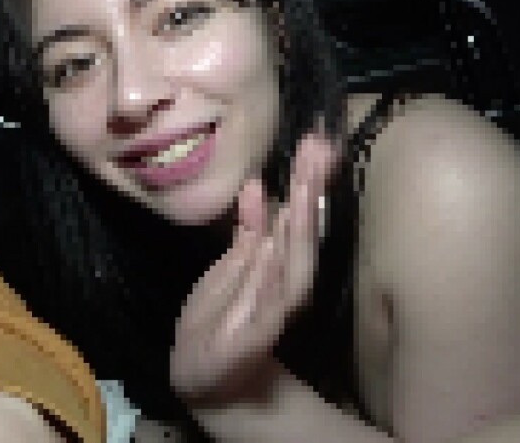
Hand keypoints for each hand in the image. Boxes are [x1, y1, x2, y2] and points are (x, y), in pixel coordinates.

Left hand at [169, 131, 337, 401]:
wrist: (201, 378)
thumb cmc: (220, 318)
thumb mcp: (230, 266)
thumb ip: (249, 230)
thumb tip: (259, 184)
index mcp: (278, 265)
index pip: (298, 217)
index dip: (309, 180)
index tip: (316, 140)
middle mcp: (284, 285)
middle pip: (303, 234)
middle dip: (311, 192)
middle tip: (318, 150)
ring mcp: (272, 312)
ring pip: (294, 266)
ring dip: (301, 228)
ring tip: (304, 191)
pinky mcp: (253, 340)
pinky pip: (269, 308)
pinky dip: (275, 280)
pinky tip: (276, 251)